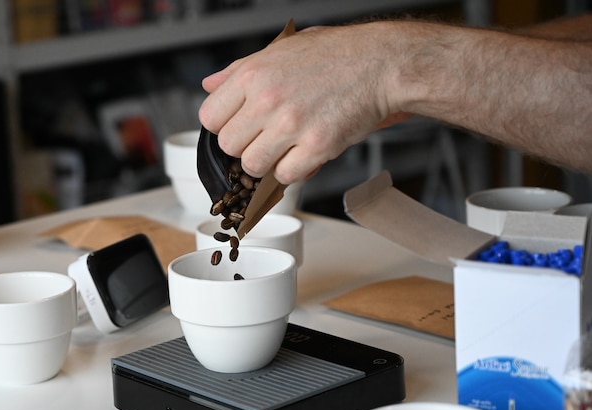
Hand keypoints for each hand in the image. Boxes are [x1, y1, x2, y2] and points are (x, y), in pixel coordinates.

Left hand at [199, 23, 401, 183]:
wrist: (381, 63)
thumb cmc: (335, 55)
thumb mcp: (280, 50)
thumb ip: (239, 70)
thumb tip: (209, 84)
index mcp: (253, 74)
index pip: (210, 117)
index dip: (223, 126)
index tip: (239, 126)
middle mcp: (268, 99)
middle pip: (228, 146)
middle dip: (244, 146)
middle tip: (266, 137)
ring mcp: (292, 125)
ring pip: (252, 166)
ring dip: (266, 163)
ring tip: (284, 147)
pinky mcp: (317, 146)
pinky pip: (285, 176)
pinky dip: (293, 171)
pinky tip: (304, 153)